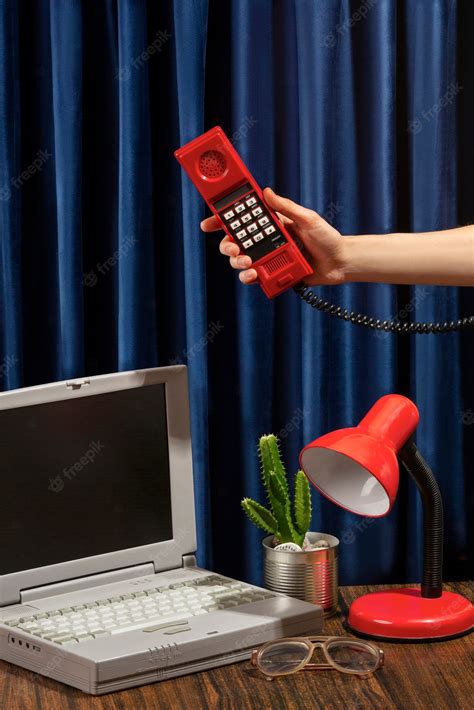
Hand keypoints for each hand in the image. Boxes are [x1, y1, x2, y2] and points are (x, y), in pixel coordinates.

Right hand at [200, 187, 346, 285]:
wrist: (341, 262)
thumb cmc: (327, 238)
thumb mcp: (307, 218)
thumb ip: (285, 207)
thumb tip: (266, 192)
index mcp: (271, 226)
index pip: (242, 222)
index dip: (222, 221)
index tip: (208, 222)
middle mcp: (266, 243)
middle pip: (234, 243)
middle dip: (227, 245)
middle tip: (233, 246)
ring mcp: (268, 261)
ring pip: (240, 263)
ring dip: (237, 262)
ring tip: (247, 262)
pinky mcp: (273, 277)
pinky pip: (255, 279)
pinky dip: (250, 278)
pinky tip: (255, 275)